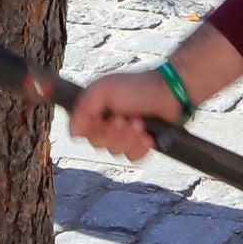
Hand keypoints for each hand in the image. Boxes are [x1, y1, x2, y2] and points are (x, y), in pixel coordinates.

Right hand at [69, 69, 183, 161]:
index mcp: (94, 111)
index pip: (81, 132)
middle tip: (126, 119)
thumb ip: (83, 108)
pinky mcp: (140, 144)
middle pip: (98, 144)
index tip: (107, 119)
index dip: (94, 130)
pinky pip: (133, 157)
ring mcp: (124, 136)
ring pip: (116, 153)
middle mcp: (106, 124)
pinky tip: (148, 136)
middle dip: (114, 133)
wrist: (169, 91)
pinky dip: (140, 147)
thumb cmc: (137, 86)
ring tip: (140, 123)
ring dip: (129, 139)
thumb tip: (73, 132)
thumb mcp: (104, 89)